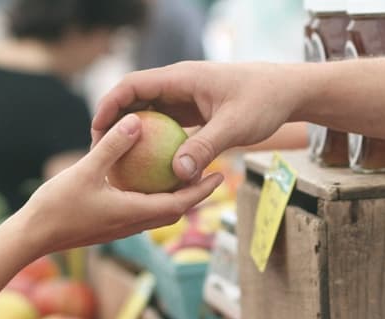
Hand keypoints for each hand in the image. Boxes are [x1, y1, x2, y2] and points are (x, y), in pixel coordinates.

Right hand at [18, 113, 223, 255]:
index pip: (179, 204)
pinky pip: (140, 211)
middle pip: (174, 210)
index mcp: (134, 213)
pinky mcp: (109, 226)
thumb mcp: (85, 170)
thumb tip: (136, 121)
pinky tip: (146, 180)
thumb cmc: (57, 206)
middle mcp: (132, 224)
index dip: (202, 190)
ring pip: (158, 213)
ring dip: (175, 197)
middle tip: (212, 173)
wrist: (32, 237)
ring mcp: (121, 227)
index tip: (220, 175)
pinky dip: (152, 197)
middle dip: (195, 194)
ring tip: (185, 175)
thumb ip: (112, 146)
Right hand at [92, 61, 302, 182]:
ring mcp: (186, 98)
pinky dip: (155, 142)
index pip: (133, 85)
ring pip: (149, 113)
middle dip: (114, 122)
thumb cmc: (264, 101)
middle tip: (99, 152)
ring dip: (134, 134)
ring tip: (118, 162)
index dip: (110, 105)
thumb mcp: (234, 126)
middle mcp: (179, 85)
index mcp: (182, 78)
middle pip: (135, 99)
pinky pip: (166, 125)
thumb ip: (205, 148)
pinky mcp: (194, 111)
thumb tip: (178, 174)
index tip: (96, 130)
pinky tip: (149, 168)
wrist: (287, 92)